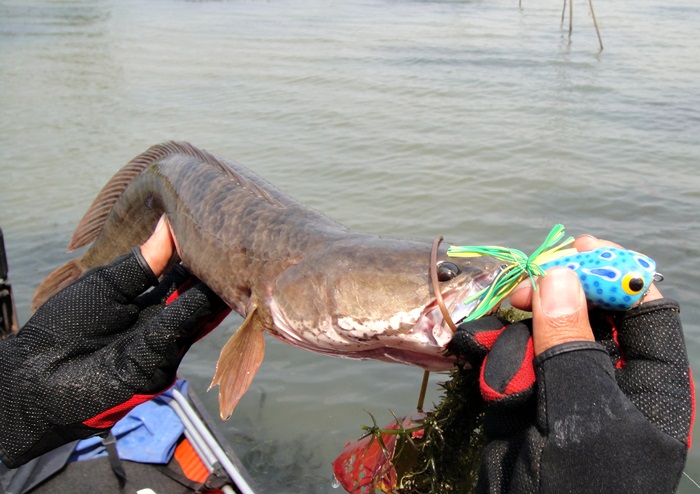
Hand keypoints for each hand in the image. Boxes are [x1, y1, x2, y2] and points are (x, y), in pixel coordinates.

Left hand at [0, 219, 230, 467]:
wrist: (37, 377)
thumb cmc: (66, 325)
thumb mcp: (106, 284)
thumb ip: (142, 263)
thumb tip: (168, 223)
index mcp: (149, 299)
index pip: (183, 273)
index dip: (199, 255)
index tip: (218, 230)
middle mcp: (163, 319)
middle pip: (198, 293)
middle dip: (216, 271)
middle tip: (238, 244)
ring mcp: (166, 342)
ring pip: (198, 311)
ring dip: (215, 288)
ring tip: (233, 260)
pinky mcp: (162, 362)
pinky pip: (181, 330)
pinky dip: (196, 309)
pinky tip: (211, 287)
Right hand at [449, 235, 693, 492]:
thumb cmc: (583, 488)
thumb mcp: (587, 419)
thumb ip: (572, 346)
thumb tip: (558, 277)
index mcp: (648, 382)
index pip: (642, 311)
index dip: (614, 275)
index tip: (575, 249)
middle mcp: (606, 375)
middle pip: (584, 310)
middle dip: (550, 297)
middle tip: (519, 292)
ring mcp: (559, 383)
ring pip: (537, 327)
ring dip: (512, 329)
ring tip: (489, 339)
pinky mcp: (521, 393)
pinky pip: (506, 353)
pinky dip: (489, 346)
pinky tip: (472, 345)